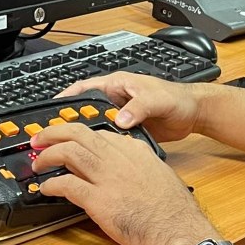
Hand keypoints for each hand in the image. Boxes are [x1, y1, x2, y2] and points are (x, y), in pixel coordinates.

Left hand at [32, 123, 220, 244]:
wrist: (178, 229)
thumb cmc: (173, 209)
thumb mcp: (159, 175)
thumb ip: (140, 166)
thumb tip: (126, 170)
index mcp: (136, 151)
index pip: (101, 133)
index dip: (80, 136)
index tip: (71, 141)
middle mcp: (120, 158)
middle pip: (80, 134)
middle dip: (55, 133)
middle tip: (41, 139)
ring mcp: (108, 177)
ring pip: (69, 152)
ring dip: (48, 155)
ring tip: (38, 163)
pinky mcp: (99, 201)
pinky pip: (67, 185)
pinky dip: (51, 185)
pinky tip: (45, 189)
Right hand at [56, 72, 201, 142]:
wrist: (194, 114)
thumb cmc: (178, 98)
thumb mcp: (157, 99)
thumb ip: (139, 107)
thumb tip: (120, 120)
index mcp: (118, 85)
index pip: (84, 89)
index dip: (65, 99)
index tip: (50, 112)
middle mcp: (116, 100)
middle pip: (85, 111)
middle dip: (69, 123)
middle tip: (53, 139)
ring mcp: (121, 116)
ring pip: (95, 126)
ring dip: (83, 138)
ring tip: (67, 152)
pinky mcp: (128, 131)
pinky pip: (108, 139)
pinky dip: (99, 148)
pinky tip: (92, 159)